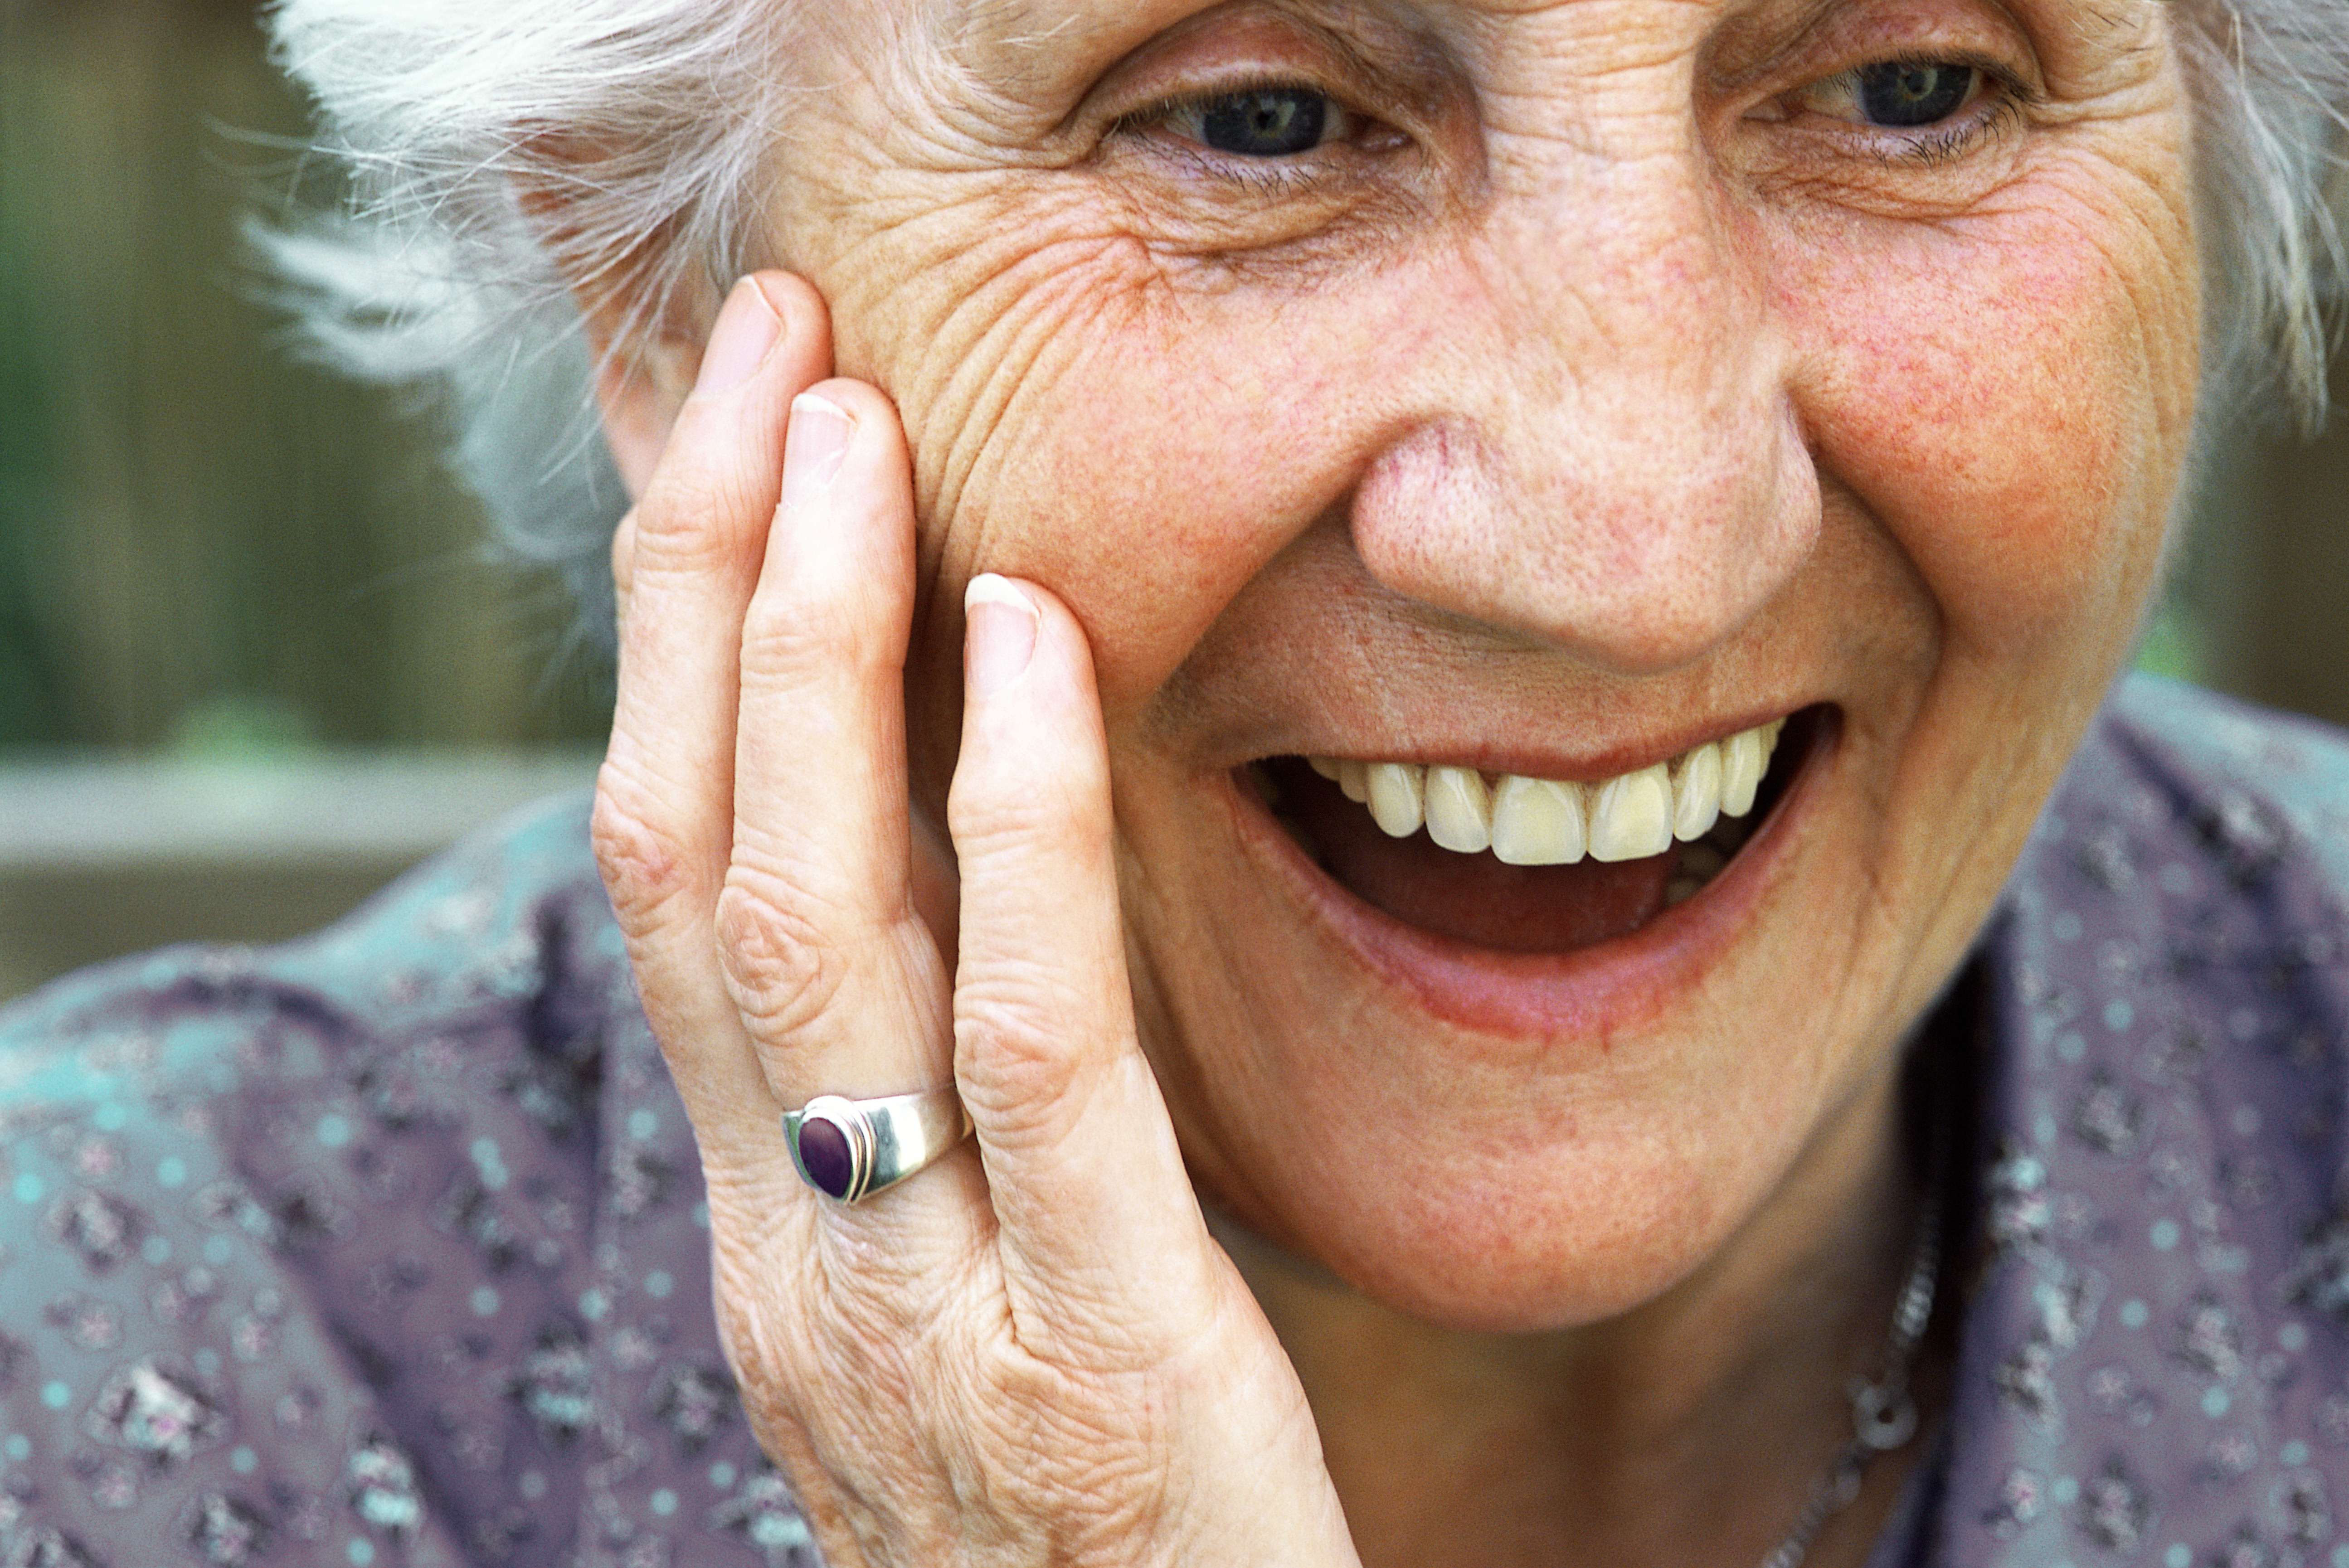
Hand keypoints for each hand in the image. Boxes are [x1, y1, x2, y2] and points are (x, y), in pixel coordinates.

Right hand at [592, 272, 1360, 1566]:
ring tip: (854, 436)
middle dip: (714, 589)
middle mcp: (790, 1252)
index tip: (728, 445)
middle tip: (771, 361)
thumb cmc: (1078, 1513)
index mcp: (764, 1228)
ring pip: (810, 929)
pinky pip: (1036, 1049)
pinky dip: (1020, 828)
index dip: (678, 645)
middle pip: (693, 859)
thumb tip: (933, 869)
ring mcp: (918, 1309)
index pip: (668, 884)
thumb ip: (913, 1121)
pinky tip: (1033, 646)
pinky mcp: (1101, 1356)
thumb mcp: (944, 1301)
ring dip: (816, 652)